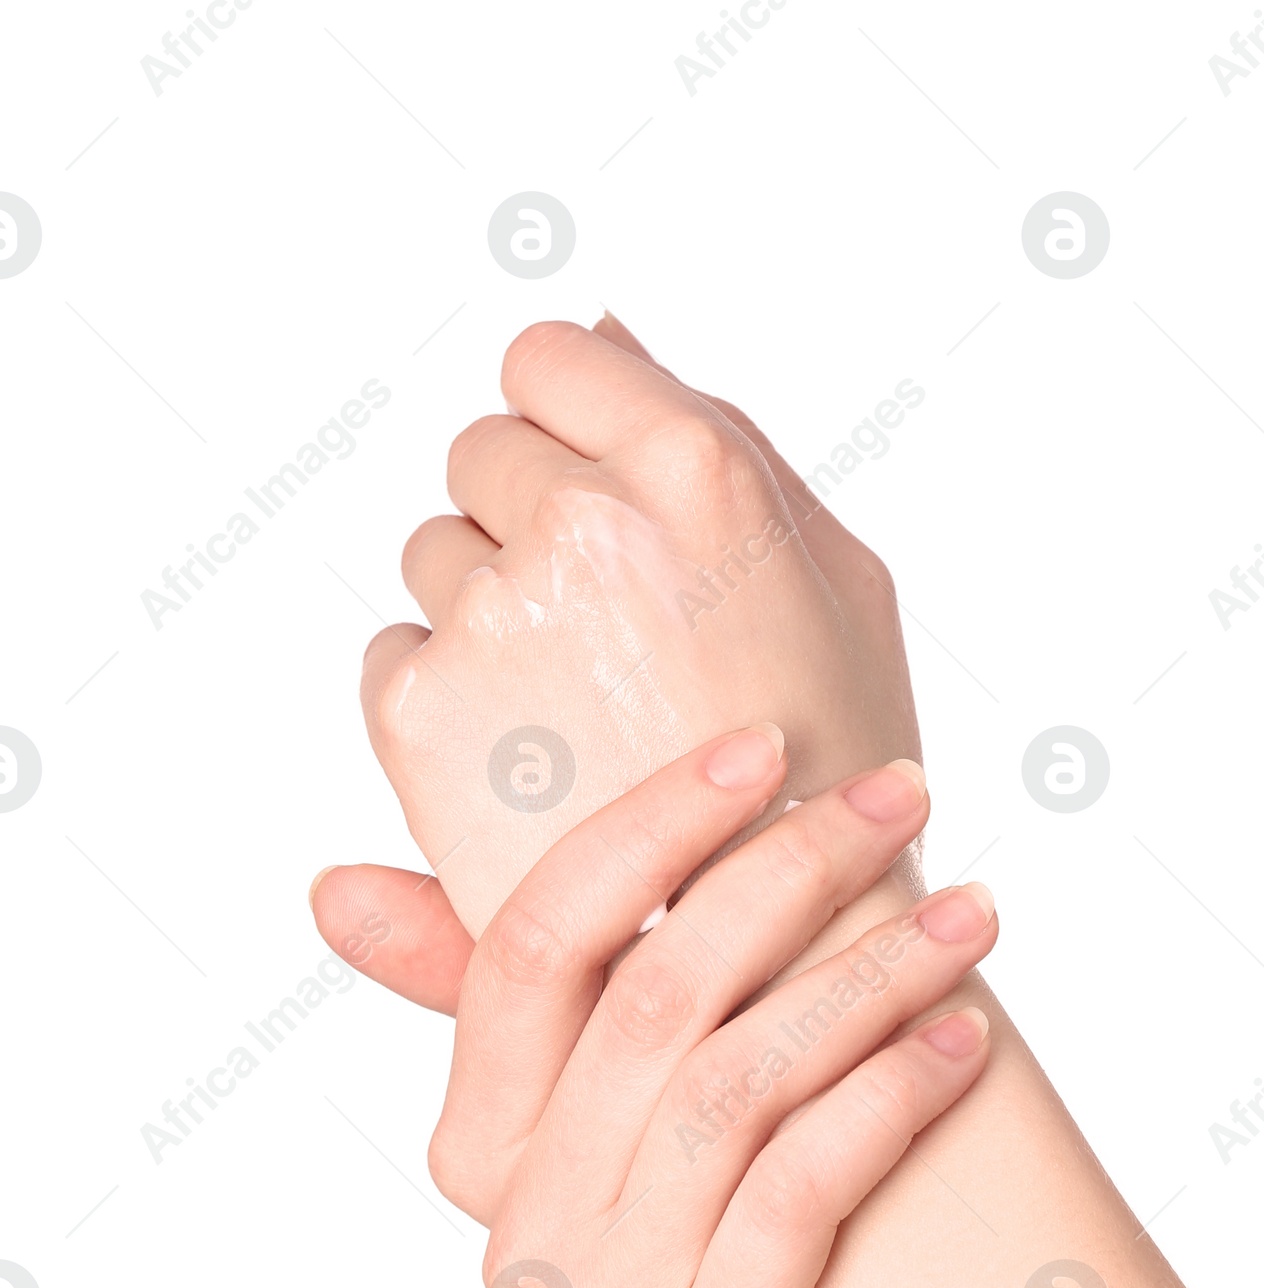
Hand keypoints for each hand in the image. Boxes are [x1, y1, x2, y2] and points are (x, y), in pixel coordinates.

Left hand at [356, 314, 919, 937]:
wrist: (789, 951)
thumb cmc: (836, 761)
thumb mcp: (838, 575)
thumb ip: (725, 434)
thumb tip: (602, 324)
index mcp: (696, 464)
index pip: (548, 357)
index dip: (570, 431)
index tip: (605, 511)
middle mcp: (581, 523)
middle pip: (482, 454)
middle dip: (532, 527)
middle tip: (611, 640)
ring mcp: (493, 618)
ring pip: (434, 557)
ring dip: (487, 615)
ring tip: (580, 715)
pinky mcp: (419, 712)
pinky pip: (390, 652)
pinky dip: (439, 699)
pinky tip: (531, 762)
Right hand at [422, 725, 995, 1287]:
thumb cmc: (751, 1199)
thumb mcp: (631, 1091)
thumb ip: (518, 992)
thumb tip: (333, 890)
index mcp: (477, 1148)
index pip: (531, 948)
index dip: (645, 830)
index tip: (766, 746)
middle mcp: (523, 1238)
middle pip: (654, 1004)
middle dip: (788, 875)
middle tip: (902, 797)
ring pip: (739, 1088)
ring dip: (868, 977)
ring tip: (966, 914)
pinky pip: (799, 1194)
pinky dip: (889, 1099)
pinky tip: (963, 1037)